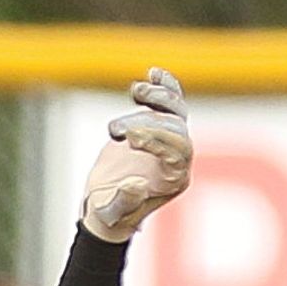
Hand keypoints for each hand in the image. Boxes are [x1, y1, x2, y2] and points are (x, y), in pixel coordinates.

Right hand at [82, 66, 191, 241]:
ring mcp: (170, 140)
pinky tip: (154, 73)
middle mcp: (178, 158)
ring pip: (176, 112)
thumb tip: (136, 183)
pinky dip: (164, 86)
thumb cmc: (111, 212)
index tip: (130, 139)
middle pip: (176, 130)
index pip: (179, 151)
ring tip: (136, 90)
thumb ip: (125, 201)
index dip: (158, 140)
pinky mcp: (157, 127)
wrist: (107, 204)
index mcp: (174, 179)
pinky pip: (169, 103)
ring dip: (158, 98)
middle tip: (114, 132)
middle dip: (146, 124)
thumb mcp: (112, 212)